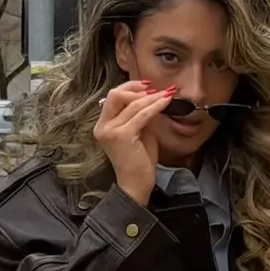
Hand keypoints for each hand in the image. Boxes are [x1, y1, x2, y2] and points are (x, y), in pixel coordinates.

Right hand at [93, 80, 173, 206]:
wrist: (136, 184)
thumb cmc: (139, 161)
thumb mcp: (139, 132)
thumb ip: (139, 116)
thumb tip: (152, 98)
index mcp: (103, 124)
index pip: (113, 97)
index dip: (131, 87)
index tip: (148, 86)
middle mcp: (103, 126)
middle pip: (116, 94)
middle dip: (137, 88)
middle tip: (156, 89)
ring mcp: (111, 131)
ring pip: (132, 104)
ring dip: (151, 97)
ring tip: (167, 94)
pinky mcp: (122, 136)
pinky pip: (142, 115)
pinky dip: (155, 106)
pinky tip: (166, 101)